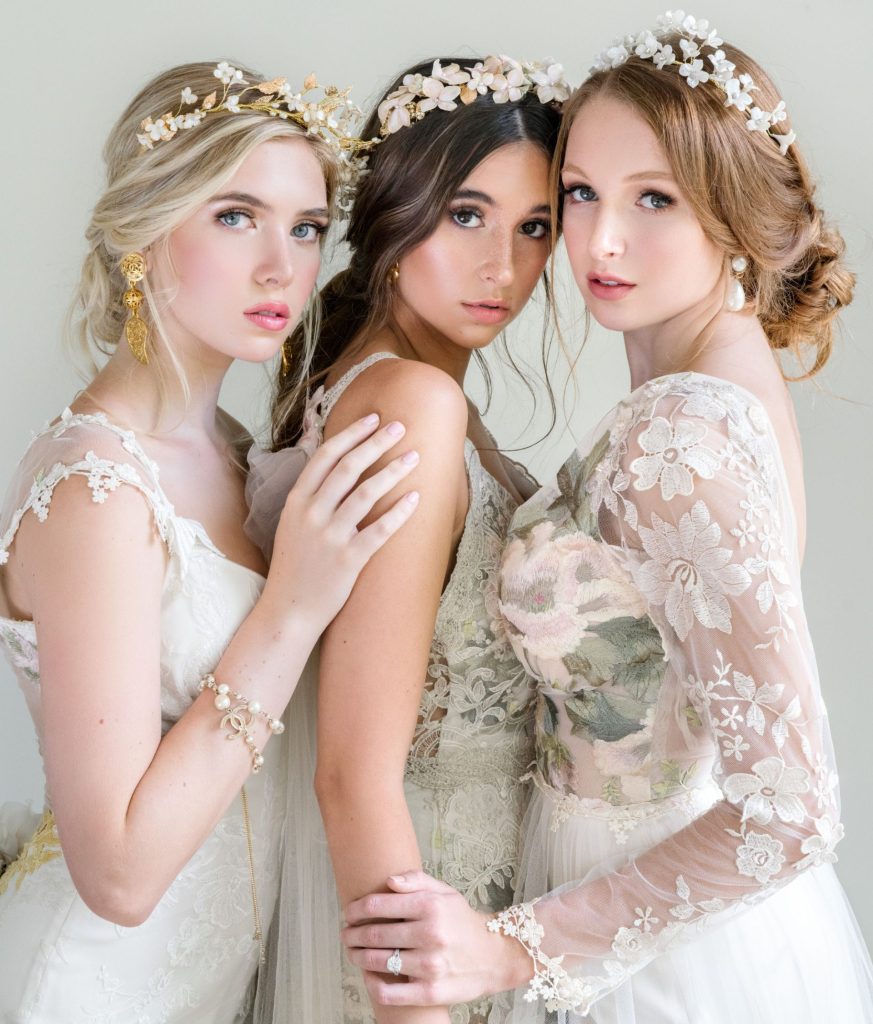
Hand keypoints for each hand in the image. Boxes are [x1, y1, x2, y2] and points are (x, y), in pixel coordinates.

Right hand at [262, 415, 418, 632]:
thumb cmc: (295, 566)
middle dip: (376, 442)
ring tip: (414, 456)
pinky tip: (416, 498)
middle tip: (400, 427)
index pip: (325, 456)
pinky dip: (399, 512)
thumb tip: (339, 467)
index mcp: (297, 501)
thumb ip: (312, 497)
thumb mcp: (292, 523)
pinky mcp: (348, 560)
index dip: (351, 434)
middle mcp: (311, 514)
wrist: (288, 610)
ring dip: (392, 471)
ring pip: (365, 493)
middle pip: (348, 467)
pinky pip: (379, 530)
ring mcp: (329, 536)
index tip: (373, 418)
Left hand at [342, 871, 532, 1007]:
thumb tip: (387, 882)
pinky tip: (368, 975)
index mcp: (431, 906)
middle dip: (352, 933)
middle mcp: (430, 934)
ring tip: (352, 952)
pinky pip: (389, 992)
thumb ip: (415, 880)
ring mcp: (430, 965)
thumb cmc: (462, 921)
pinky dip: (371, 984)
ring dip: (357, 956)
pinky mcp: (430, 992)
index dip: (356, 909)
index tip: (348, 913)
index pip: (378, 905)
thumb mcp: (445, 892)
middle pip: (374, 933)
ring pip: (377, 961)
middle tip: (346, 933)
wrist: (493, 956)